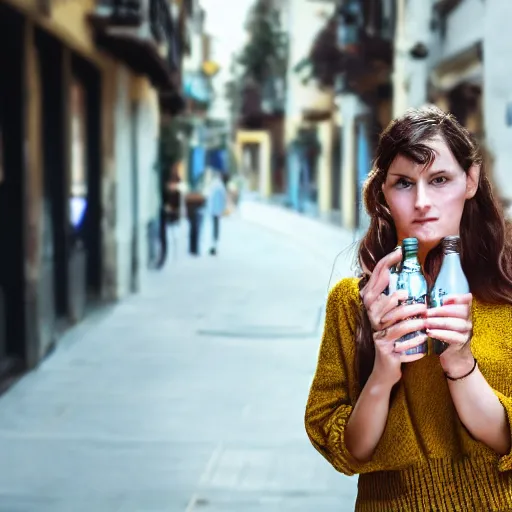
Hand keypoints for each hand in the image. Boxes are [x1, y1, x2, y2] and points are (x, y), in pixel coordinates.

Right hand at [360, 248, 427, 386]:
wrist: (387, 367)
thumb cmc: (395, 337)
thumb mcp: (395, 315)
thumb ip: (398, 296)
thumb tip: (410, 272)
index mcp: (373, 305)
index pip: (376, 279)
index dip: (386, 264)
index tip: (399, 251)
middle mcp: (372, 318)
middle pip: (382, 302)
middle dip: (400, 300)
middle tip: (419, 301)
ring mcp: (378, 335)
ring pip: (395, 325)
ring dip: (412, 322)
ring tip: (425, 320)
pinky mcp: (386, 351)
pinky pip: (400, 346)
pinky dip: (414, 344)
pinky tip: (424, 341)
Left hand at [426, 293, 473, 375]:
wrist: (454, 357)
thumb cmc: (446, 334)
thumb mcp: (444, 320)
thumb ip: (441, 310)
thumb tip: (428, 301)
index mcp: (465, 313)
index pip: (467, 301)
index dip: (458, 298)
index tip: (444, 299)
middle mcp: (469, 321)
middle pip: (461, 311)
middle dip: (441, 311)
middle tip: (426, 312)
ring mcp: (467, 332)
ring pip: (456, 323)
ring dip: (439, 322)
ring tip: (426, 322)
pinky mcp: (462, 343)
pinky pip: (453, 336)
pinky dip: (440, 333)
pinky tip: (430, 332)